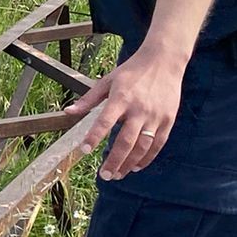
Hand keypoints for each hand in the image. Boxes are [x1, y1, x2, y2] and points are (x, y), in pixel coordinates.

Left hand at [65, 43, 184, 178]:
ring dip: (129, 163)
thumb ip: (88, 99)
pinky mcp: (168, 120)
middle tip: (104, 175)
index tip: (84, 150)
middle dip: (114, 160)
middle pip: (126, 140)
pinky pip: (158, 144)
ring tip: (118, 174)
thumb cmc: (131, 71)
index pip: (105, 121)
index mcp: (121, 98)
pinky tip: (136, 166)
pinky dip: (147, 158)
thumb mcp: (107, 81)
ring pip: (142, 146)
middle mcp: (139, 109)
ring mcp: (156, 116)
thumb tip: (67, 112)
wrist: (163, 61)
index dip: (94, 137)